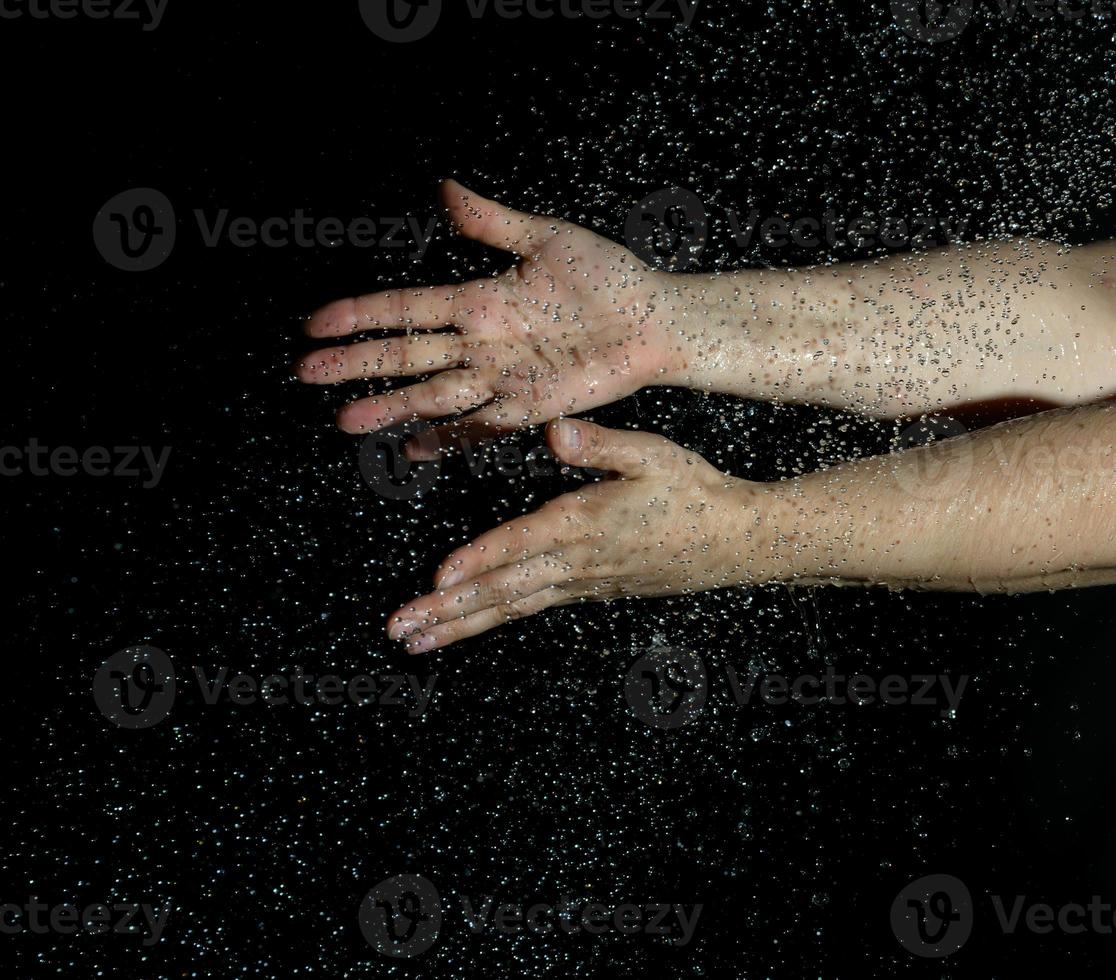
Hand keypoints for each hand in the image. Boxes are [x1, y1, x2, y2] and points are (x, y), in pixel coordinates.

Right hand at [296, 181, 687, 452]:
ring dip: (390, 407)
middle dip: (356, 365)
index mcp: (480, 300)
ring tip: (347, 420)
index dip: (360, 316)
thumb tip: (444, 189)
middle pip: (406, 356)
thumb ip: (492, 223)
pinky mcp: (529, 407)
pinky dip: (448, 439)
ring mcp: (502, 378)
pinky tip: (415, 449)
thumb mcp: (548, 238)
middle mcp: (481, 343)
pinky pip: (480, 427)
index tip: (315, 324)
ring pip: (432, 395)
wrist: (654, 321)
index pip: (406, 309)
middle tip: (306, 374)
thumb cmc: (608, 277)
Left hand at [385, 420, 775, 651]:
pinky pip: (532, 607)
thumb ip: (601, 444)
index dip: (477, 561)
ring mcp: (582, 582)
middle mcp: (576, 560)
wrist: (736, 541)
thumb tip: (555, 428)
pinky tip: (469, 625)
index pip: (520, 545)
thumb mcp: (654, 455)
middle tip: (399, 631)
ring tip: (417, 643)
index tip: (436, 580)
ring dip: (461, 625)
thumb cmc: (695, 492)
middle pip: (503, 590)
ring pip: (511, 607)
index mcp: (585, 523)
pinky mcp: (590, 590)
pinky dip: (495, 618)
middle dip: (447, 612)